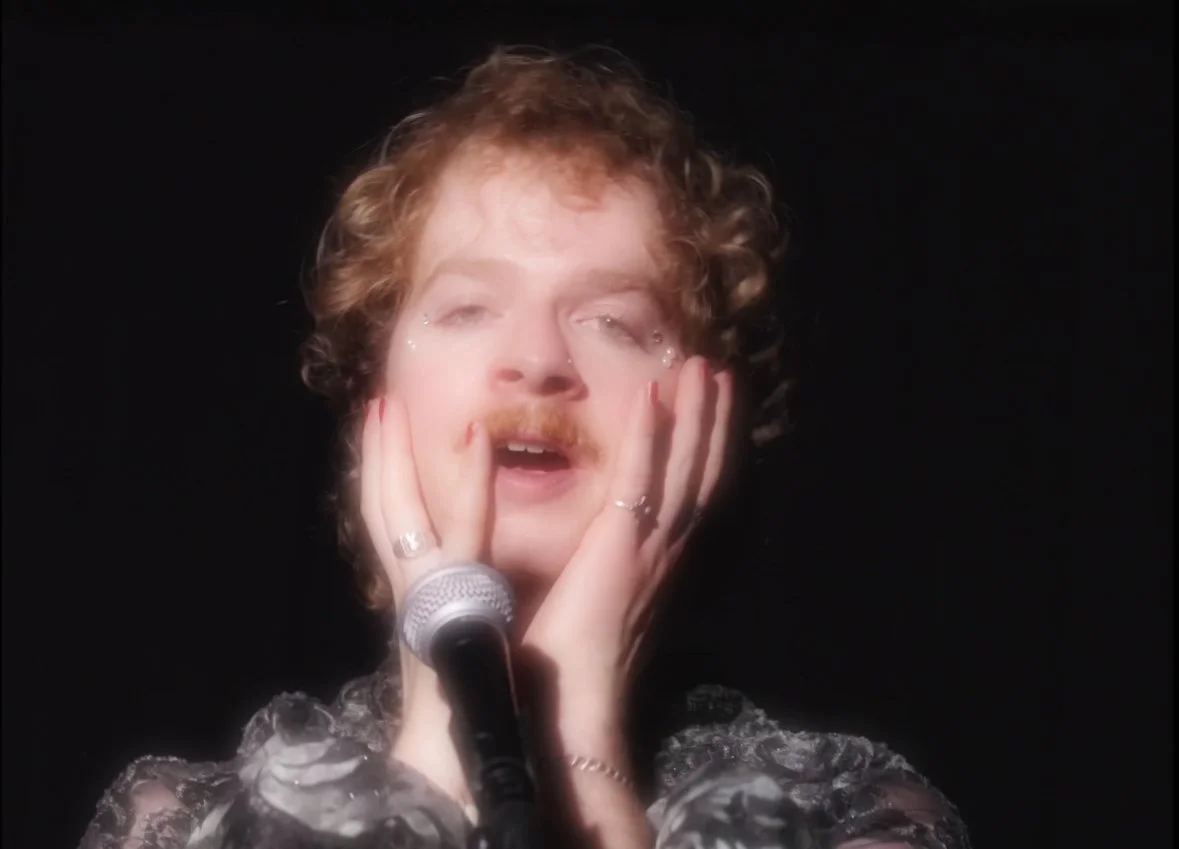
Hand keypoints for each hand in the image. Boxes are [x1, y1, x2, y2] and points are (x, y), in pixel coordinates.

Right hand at [358, 395, 492, 801]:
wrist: (467, 763)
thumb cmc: (478, 705)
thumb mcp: (465, 639)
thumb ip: (465, 603)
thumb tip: (475, 576)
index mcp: (421, 598)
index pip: (391, 525)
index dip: (383, 477)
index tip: (381, 428)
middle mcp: (414, 592)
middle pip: (382, 511)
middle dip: (375, 458)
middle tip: (376, 404)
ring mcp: (428, 596)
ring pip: (404, 515)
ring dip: (399, 460)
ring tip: (393, 410)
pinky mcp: (453, 605)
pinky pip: (462, 537)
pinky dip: (469, 489)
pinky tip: (479, 442)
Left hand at [521, 357, 732, 755]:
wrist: (564, 712)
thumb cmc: (565, 667)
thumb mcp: (595, 607)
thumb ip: (602, 573)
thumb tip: (595, 554)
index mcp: (656, 566)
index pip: (692, 496)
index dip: (705, 449)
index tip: (707, 407)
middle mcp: (665, 553)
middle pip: (702, 473)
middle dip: (712, 420)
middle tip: (715, 370)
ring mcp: (649, 548)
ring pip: (684, 467)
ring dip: (695, 414)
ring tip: (702, 368)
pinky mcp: (620, 545)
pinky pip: (641, 476)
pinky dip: (650, 433)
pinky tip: (653, 392)